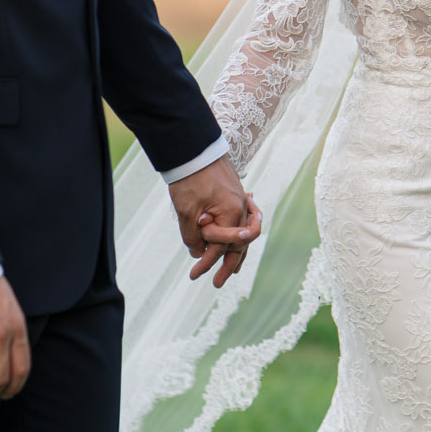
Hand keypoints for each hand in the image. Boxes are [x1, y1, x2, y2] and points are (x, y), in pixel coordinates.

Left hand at [167, 156, 262, 287]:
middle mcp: (241, 209)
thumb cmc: (189, 178)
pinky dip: (240, 234)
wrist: (193, 148)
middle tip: (218, 284)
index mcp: (232, 214)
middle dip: (228, 265)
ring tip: (233, 270)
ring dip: (237, 253)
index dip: (207, 262)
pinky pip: (242, 220)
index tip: (194, 274)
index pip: (222, 246)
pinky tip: (240, 240)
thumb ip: (194, 236)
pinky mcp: (236, 195)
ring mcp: (241, 201)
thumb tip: (199, 254)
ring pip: (244, 234)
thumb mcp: (186, 211)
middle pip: (239, 244)